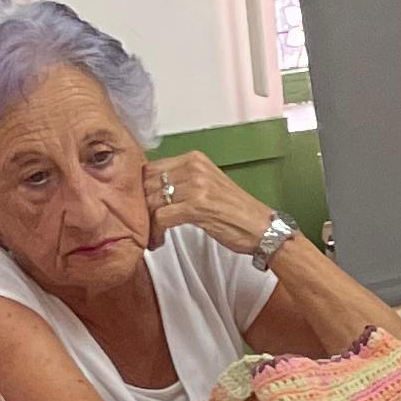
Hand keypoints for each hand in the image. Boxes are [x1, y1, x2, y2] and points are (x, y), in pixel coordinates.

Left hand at [146, 150, 283, 260]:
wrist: (262, 228)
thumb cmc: (235, 212)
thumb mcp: (207, 185)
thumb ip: (182, 181)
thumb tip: (150, 189)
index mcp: (194, 158)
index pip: (151, 168)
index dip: (139, 189)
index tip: (140, 207)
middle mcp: (193, 167)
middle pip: (147, 183)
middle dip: (140, 207)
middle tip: (142, 224)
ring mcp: (195, 186)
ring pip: (151, 200)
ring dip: (146, 222)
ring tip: (150, 235)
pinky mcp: (196, 206)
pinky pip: (161, 218)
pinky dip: (155, 233)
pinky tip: (159, 241)